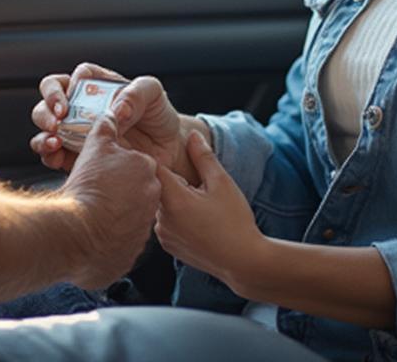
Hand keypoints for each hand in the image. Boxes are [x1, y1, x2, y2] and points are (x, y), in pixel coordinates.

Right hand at [30, 62, 184, 173]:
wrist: (168, 150)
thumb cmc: (158, 115)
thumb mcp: (153, 93)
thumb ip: (136, 93)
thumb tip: (116, 109)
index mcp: (94, 87)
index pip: (68, 80)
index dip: (60, 89)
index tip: (67, 103)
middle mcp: (80, 109)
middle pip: (47, 104)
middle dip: (46, 112)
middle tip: (57, 122)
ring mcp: (76, 134)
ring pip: (46, 131)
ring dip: (43, 136)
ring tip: (54, 143)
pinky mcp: (78, 158)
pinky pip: (55, 157)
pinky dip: (51, 158)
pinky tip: (58, 159)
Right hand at [60, 112, 159, 288]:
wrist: (77, 234)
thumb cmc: (90, 186)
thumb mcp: (97, 145)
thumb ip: (107, 126)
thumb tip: (112, 112)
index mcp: (148, 170)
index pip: (138, 164)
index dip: (119, 166)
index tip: (105, 171)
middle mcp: (152, 199)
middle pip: (135, 192)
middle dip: (118, 191)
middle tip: (97, 191)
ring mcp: (143, 229)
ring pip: (129, 218)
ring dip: (114, 215)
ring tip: (92, 212)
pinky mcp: (131, 254)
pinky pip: (121, 243)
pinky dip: (109, 240)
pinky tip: (93, 234)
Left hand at [154, 130, 263, 292]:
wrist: (243, 262)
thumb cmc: (235, 221)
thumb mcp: (221, 182)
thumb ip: (202, 156)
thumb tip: (191, 134)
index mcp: (173, 200)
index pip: (153, 167)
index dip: (163, 157)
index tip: (174, 157)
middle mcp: (161, 219)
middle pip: (157, 185)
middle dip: (173, 178)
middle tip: (196, 183)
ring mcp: (162, 234)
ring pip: (161, 202)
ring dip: (174, 197)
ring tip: (200, 204)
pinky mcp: (168, 245)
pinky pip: (164, 219)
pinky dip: (176, 214)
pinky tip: (197, 219)